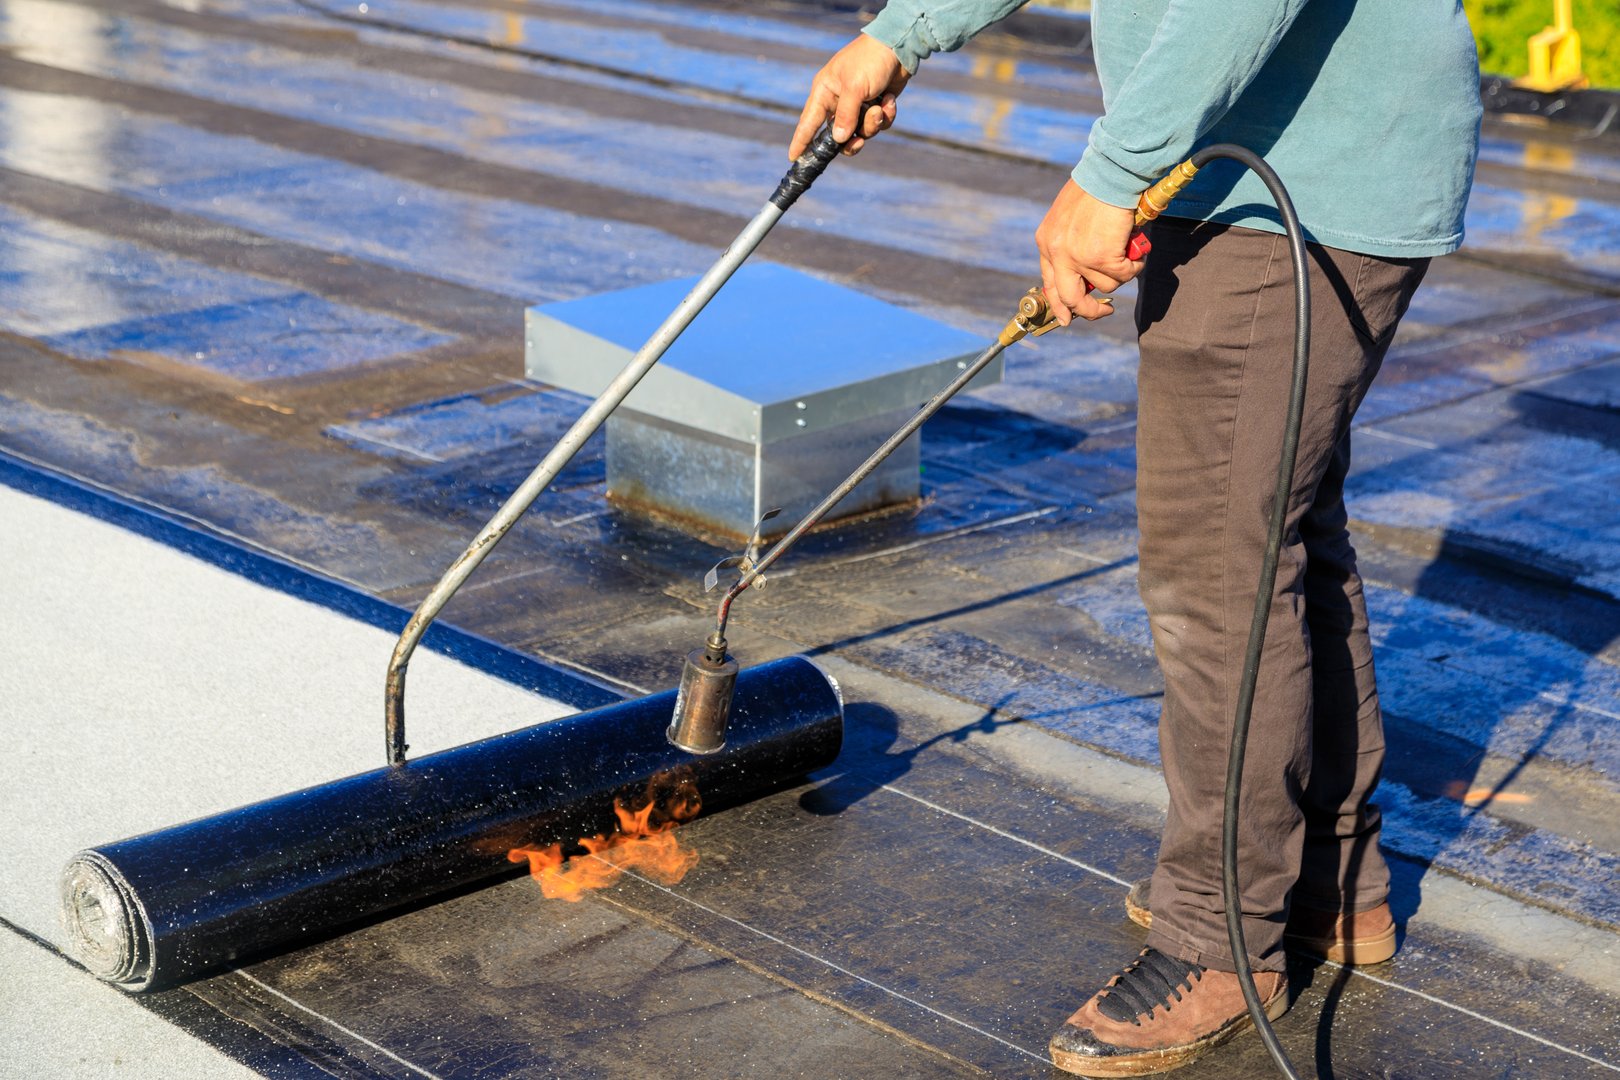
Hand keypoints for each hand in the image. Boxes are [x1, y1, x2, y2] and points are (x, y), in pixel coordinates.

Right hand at [790, 35, 908, 158]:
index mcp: (824, 92)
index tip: (793, 158)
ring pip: (862, 131)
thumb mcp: (855, 87)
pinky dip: (887, 115)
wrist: (898, 46)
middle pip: (838, 135)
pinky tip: (890, 99)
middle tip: (859, 141)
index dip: (801, 141)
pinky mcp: (876, 105)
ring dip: (873, 123)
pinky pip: (879, 123)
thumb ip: (845, 115)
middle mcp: (838, 100)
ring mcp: (858, 104)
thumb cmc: (870, 60)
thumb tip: (838, 140)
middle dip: (852, 138)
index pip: (808, 122)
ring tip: (880, 107)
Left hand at [1035, 180, 1145, 324]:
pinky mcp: (1099, 257)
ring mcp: (1077, 257)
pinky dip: (1135, 264)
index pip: (1049, 283)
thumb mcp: (1071, 216)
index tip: (1067, 318)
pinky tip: (1135, 246)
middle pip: (1069, 299)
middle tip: (1104, 311)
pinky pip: (1124, 275)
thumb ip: (1072, 241)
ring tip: (1128, 247)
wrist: (1111, 172)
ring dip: (1122, 271)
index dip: (1060, 304)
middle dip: (1088, 311)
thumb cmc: (1097, 186)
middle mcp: (1056, 252)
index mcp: (1046, 241)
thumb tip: (1086, 272)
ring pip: (1105, 285)